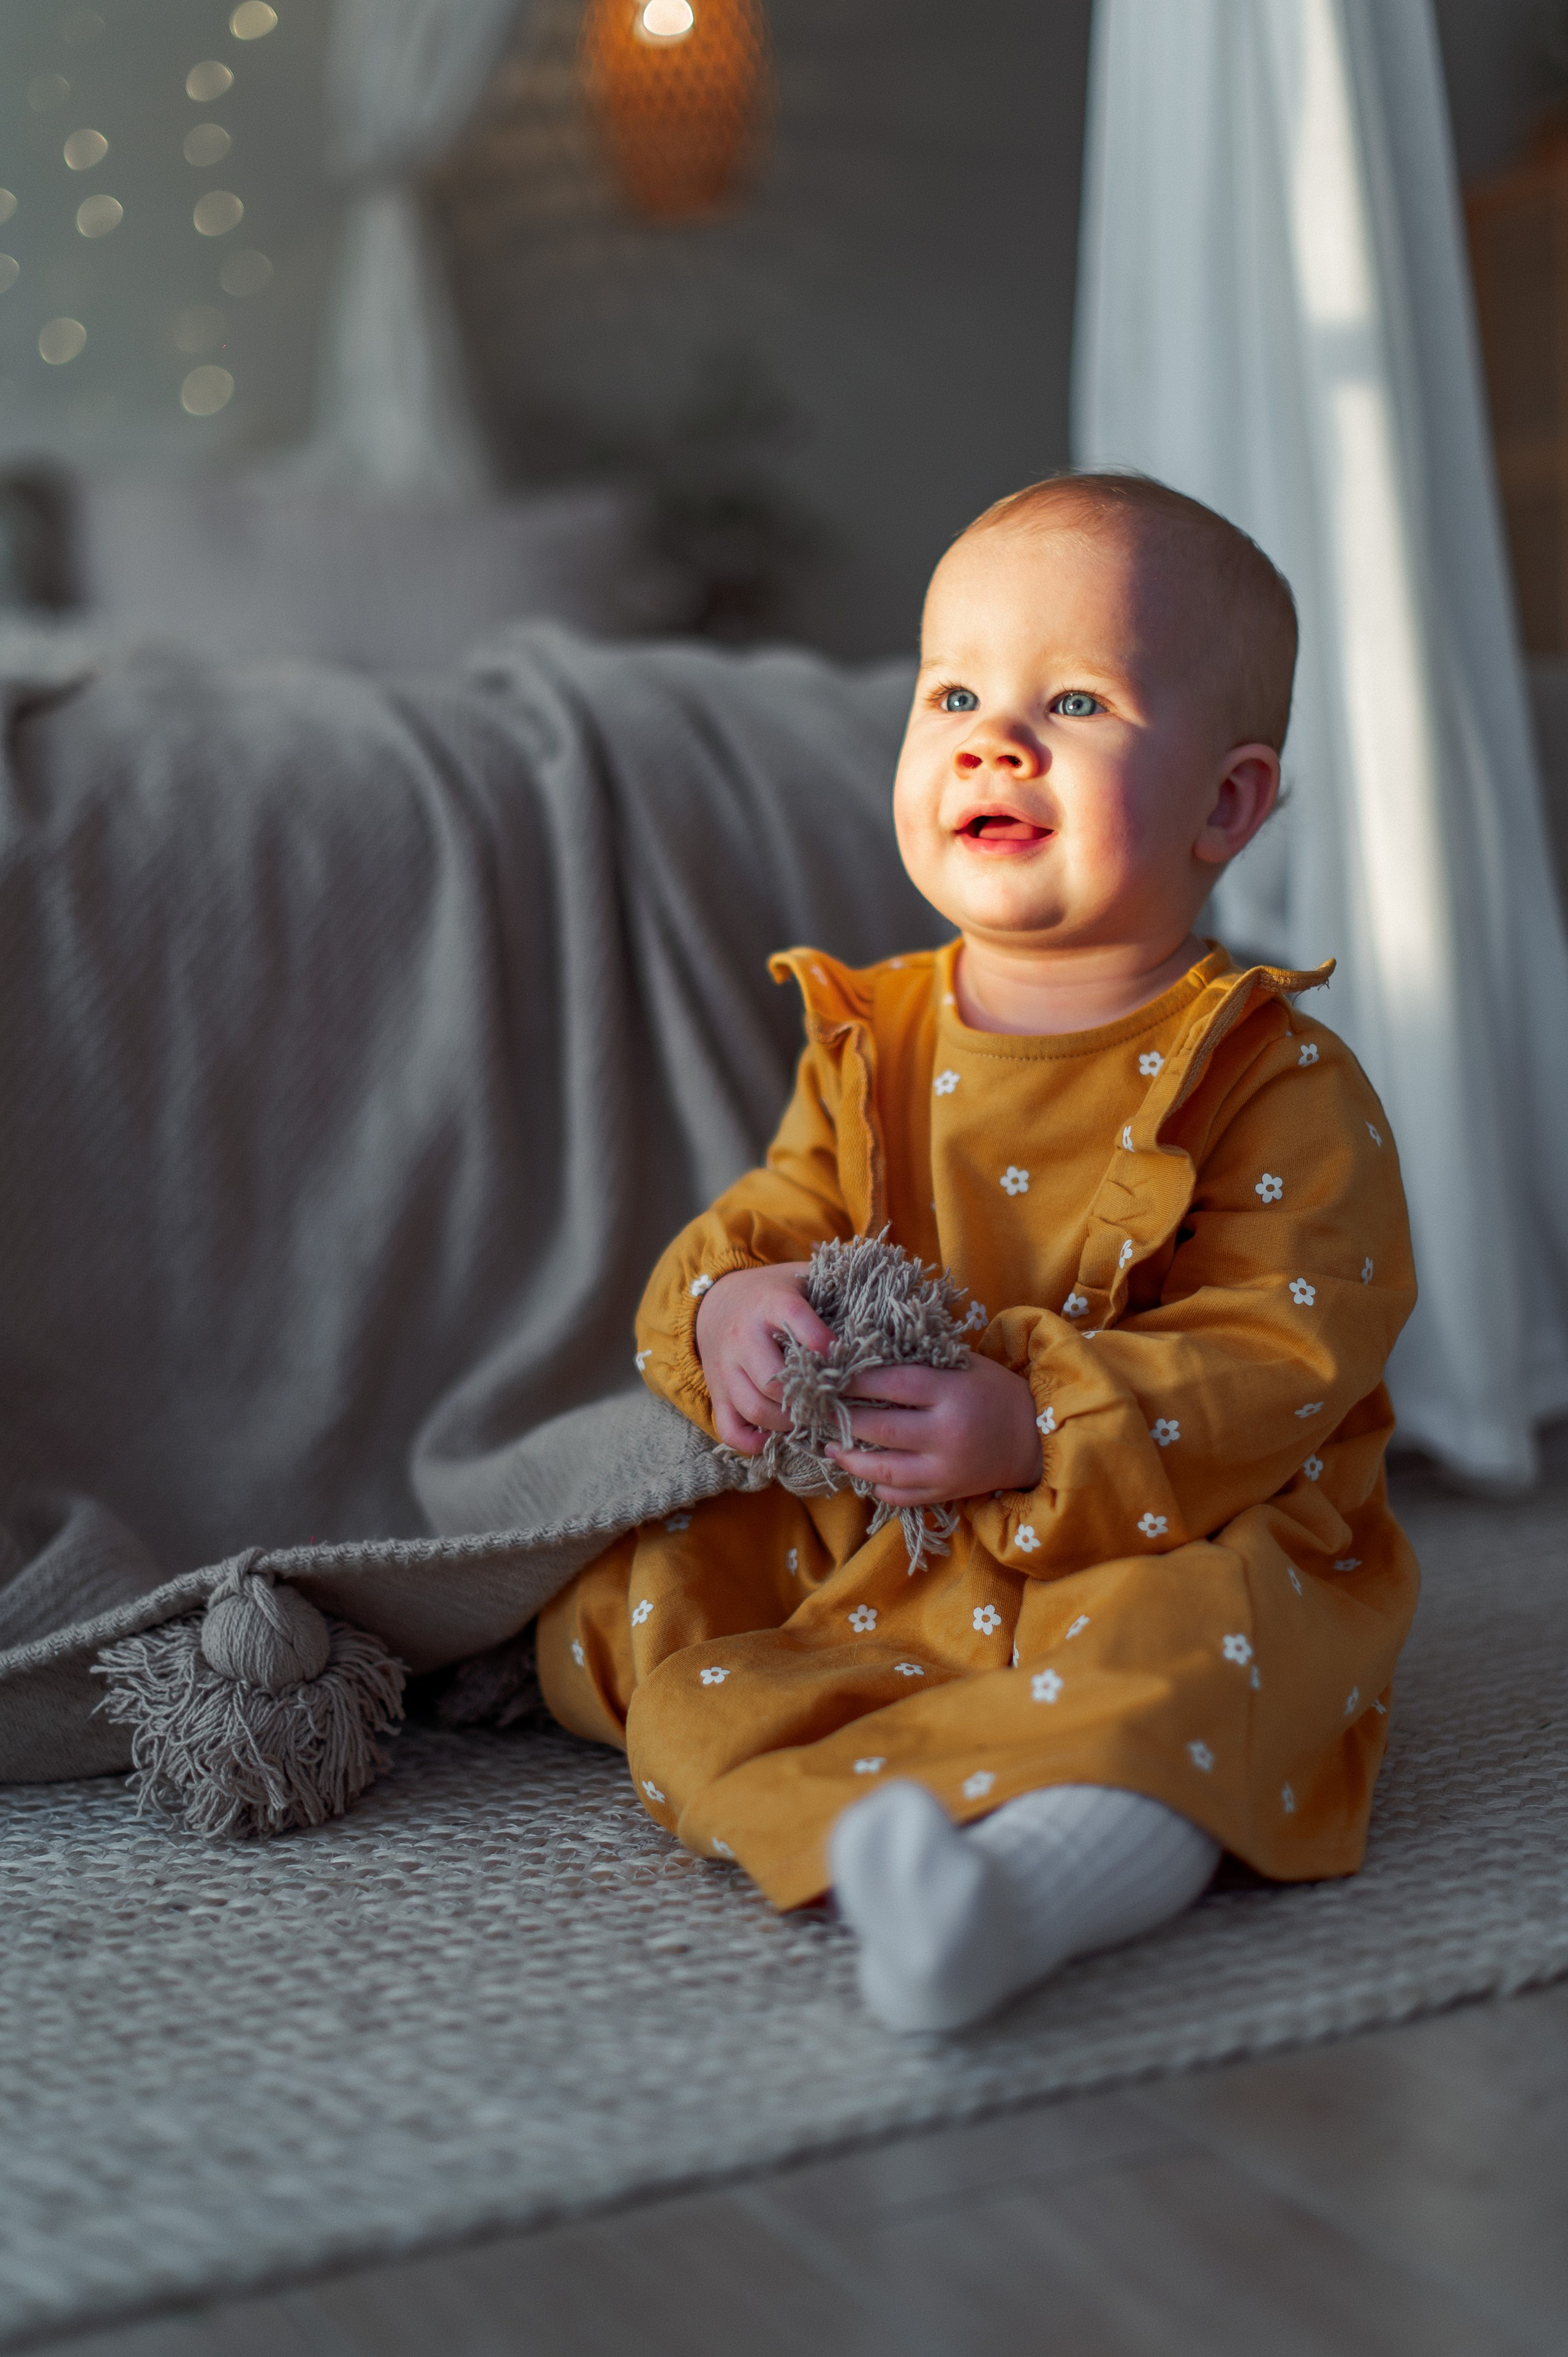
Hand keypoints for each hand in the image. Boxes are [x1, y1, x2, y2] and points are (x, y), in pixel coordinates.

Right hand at [694, 1263, 833, 1455]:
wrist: (715, 1302)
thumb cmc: (773, 1293)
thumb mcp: (800, 1279)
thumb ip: (835, 1286)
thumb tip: (885, 1299)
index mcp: (769, 1303)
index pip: (793, 1318)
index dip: (821, 1341)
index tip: (844, 1359)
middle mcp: (743, 1336)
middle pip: (774, 1379)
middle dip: (809, 1397)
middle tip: (835, 1402)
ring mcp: (725, 1368)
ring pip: (755, 1408)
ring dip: (789, 1422)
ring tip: (813, 1418)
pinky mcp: (716, 1393)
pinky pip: (731, 1430)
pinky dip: (755, 1442)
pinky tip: (777, 1437)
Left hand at [827, 1356, 1042, 1506]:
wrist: (1036, 1439)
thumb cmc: (994, 1392)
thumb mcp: (964, 1367)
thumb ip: (922, 1365)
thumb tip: (867, 1359)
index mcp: (950, 1393)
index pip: (891, 1383)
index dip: (854, 1380)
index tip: (828, 1375)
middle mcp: (945, 1433)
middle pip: (880, 1428)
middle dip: (843, 1420)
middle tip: (819, 1412)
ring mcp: (945, 1468)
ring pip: (884, 1469)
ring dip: (850, 1459)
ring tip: (830, 1447)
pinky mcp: (946, 1492)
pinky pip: (901, 1495)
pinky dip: (878, 1486)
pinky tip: (863, 1473)